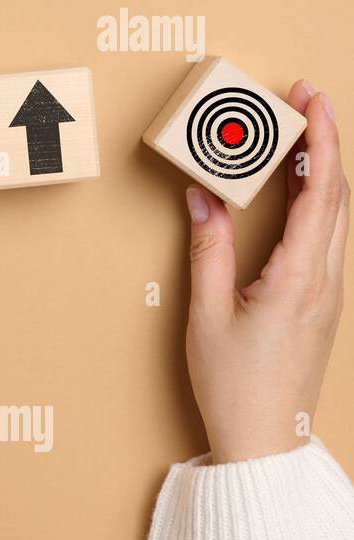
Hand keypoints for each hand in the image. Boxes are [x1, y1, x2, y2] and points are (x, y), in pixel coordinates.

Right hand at [184, 81, 347, 462]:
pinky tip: (293, 189)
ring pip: (335, 214)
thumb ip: (208, 251)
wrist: (264, 441)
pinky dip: (313, 199)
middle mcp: (325, 280)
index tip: (309, 99)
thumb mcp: (209, 315)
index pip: (321, 193)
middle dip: (323, 141)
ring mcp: (328, 291)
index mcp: (300, 279)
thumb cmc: (235, 385)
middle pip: (337, 195)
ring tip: (294, 134)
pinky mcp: (319, 300)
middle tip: (301, 101)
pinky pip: (324, 236)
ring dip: (319, 169)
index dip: (320, 139)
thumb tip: (202, 199)